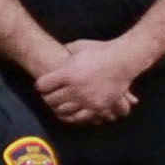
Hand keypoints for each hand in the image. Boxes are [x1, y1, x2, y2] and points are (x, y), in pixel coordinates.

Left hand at [31, 40, 147, 127]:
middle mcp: (75, 88)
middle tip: (47, 96)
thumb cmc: (100, 51)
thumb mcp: (78, 47)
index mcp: (67, 74)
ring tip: (57, 105)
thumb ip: (65, 51)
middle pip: (50, 99)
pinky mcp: (97, 107)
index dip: (41, 86)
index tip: (42, 86)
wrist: (123, 60)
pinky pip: (79, 117)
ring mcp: (86, 99)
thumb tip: (57, 51)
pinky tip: (69, 114)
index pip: (42, 85)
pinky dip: (71, 117)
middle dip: (47, 98)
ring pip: (63, 110)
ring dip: (57, 108)